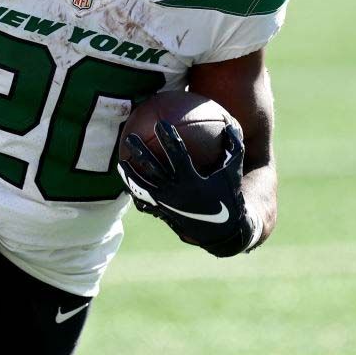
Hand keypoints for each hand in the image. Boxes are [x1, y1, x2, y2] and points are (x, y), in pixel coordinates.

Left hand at [117, 120, 256, 256]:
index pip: (178, 156)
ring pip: (143, 187)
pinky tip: (128, 182)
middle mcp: (177, 193)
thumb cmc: (228, 195)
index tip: (160, 123)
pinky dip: (135, 191)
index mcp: (193, 181)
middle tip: (130, 138)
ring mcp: (167, 204)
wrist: (223, 231)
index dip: (169, 139)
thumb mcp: (233, 171)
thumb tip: (231, 123)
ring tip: (121, 161)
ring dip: (130, 174)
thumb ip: (234, 147)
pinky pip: (145, 201)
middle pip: (153, 170)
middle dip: (140, 153)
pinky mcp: (163, 213)